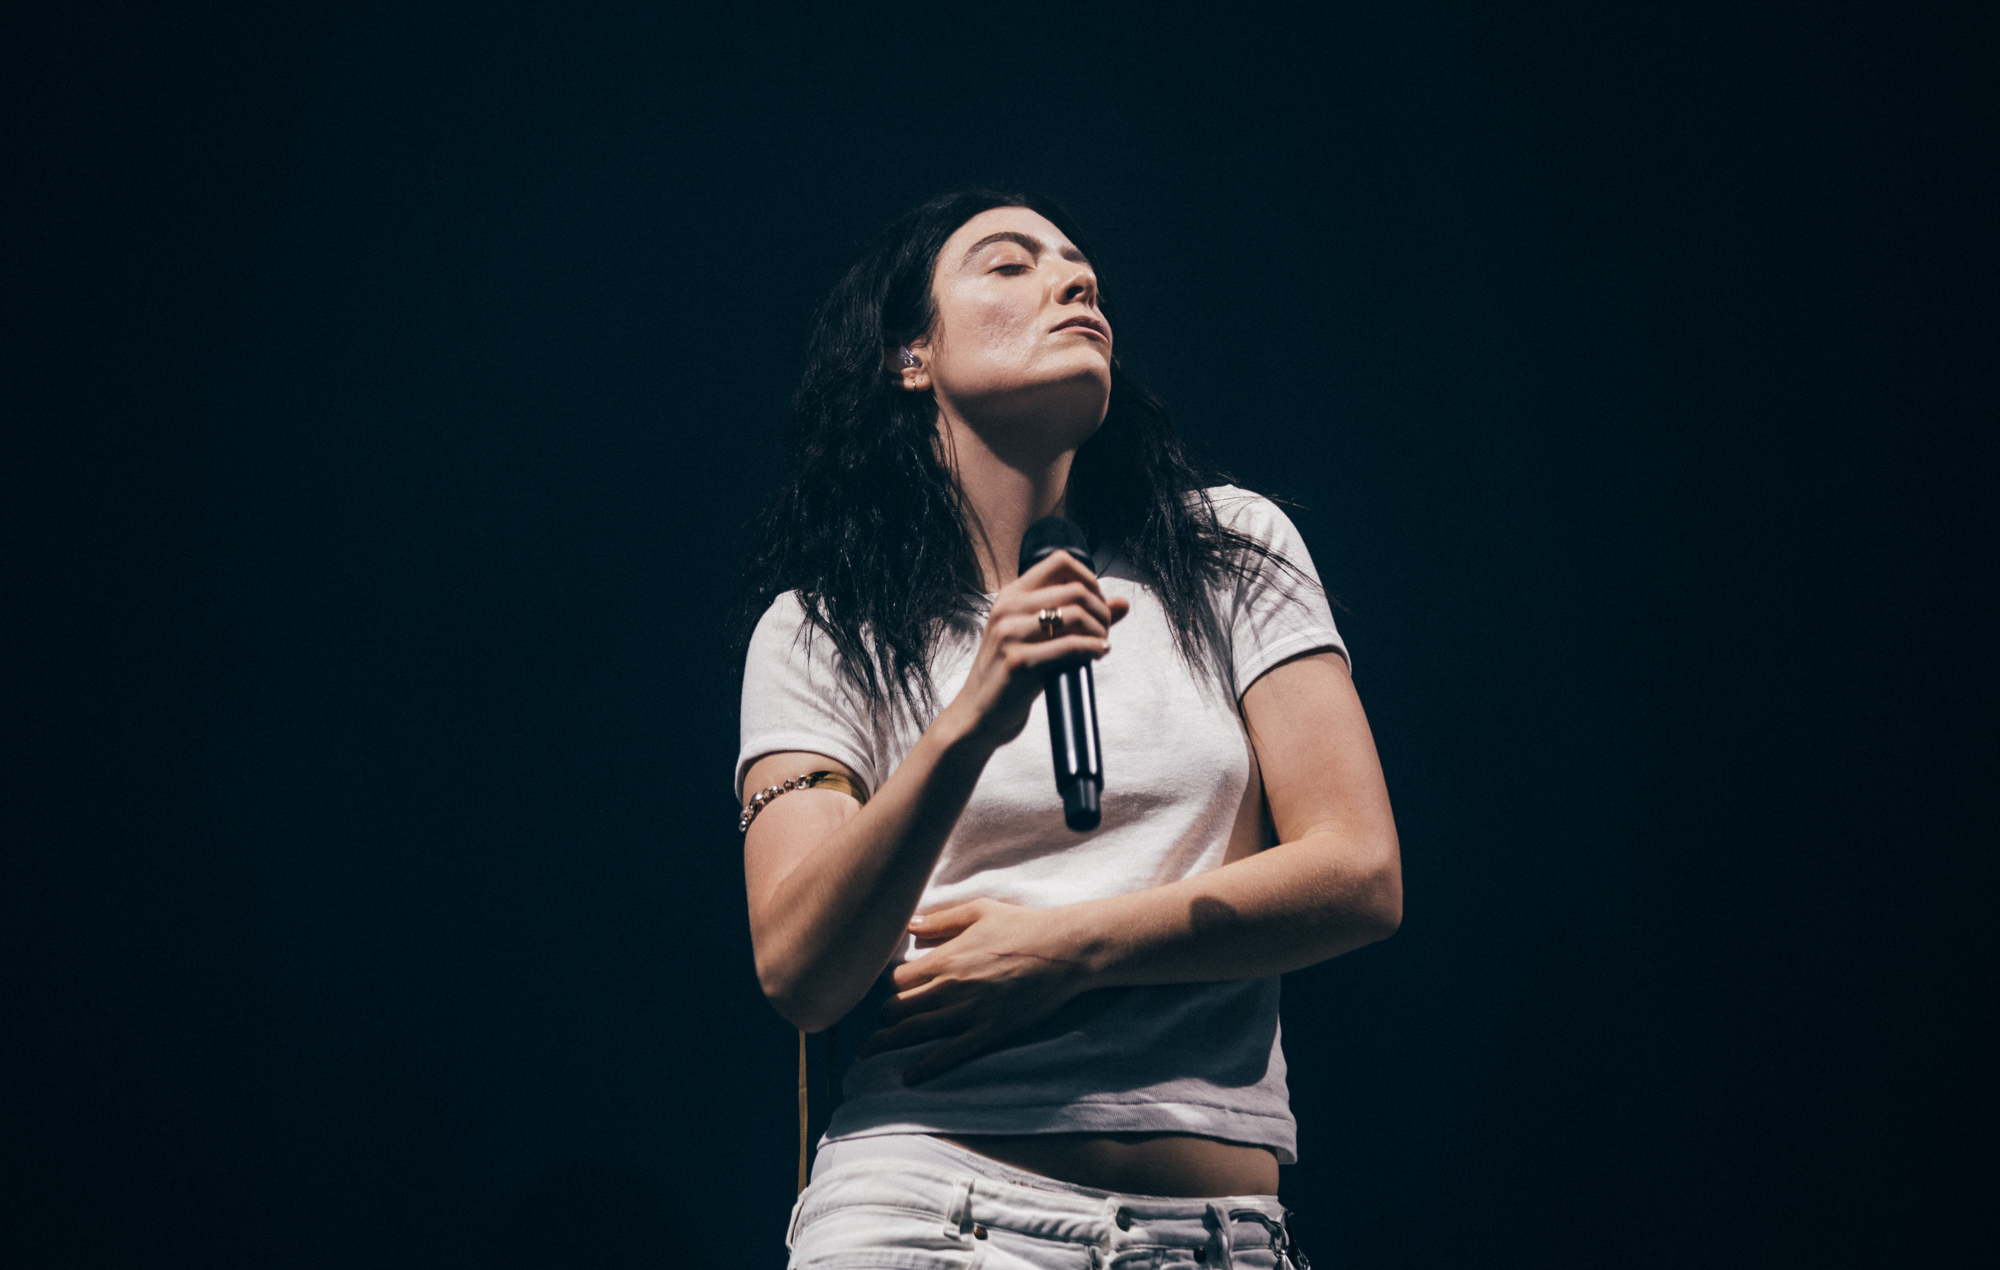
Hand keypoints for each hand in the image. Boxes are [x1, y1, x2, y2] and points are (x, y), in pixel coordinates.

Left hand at [857, 899, 1094, 1084]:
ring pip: (914, 1033)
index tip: (890, 990)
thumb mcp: (979, 910)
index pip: (896, 980)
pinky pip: (949, 1054)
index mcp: (945, 959)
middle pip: (898, 1009)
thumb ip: (941, 919)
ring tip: (865, 1054)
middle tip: (875, 1025)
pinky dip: (925, 1067)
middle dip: (882, 1018)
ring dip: (885, 1044)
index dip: (887, 986)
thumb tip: (910, 924)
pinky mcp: (988, 1031)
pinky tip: (909, 1078)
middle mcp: (949, 988)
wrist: (1062, 950)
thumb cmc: (1021, 925)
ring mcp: (968, 1013)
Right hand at [941, 550, 1129, 751]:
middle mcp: (1007, 610)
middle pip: (1074, 588)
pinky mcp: (1018, 663)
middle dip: (1101, 610)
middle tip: (1105, 630)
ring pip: (1075, 615)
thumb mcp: (1036, 638)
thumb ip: (1076, 616)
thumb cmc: (1008, 676)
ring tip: (1101, 644)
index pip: (1060, 561)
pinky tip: (1098, 655)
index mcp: (1010, 596)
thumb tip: (1122, 604)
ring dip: (1100, 630)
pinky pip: (1070, 646)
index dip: (1090, 579)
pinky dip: (1092, 649)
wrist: (977, 715)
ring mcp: (1009, 635)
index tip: (1098, 603)